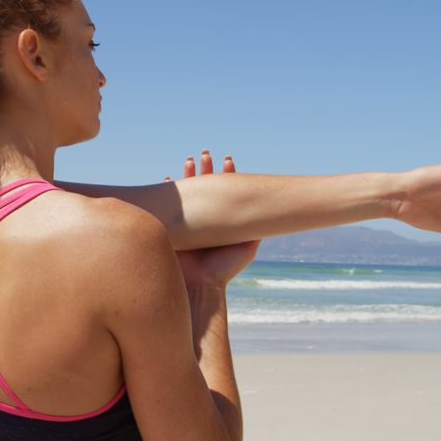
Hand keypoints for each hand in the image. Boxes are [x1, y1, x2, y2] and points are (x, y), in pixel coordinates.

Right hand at [165, 150, 261, 286]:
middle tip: (205, 154)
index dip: (228, 175)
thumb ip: (257, 229)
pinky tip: (167, 180)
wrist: (200, 286)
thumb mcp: (247, 247)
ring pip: (188, 192)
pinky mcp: (174, 228)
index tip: (229, 161)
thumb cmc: (224, 269)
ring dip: (188, 175)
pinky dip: (168, 193)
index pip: (226, 191)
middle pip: (206, 187)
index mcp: (222, 220)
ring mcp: (189, 222)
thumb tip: (274, 211)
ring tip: (190, 160)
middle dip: (206, 170)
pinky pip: (169, 206)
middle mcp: (206, 218)